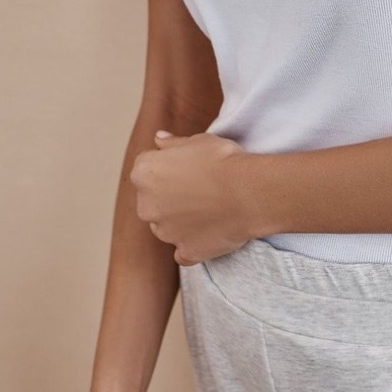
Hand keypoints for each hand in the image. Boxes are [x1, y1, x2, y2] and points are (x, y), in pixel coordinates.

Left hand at [130, 131, 253, 265]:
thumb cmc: (221, 160)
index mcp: (144, 173)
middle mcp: (147, 205)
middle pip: (152, 200)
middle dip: (169, 195)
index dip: (169, 166)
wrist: (246, 191)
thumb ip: (171, 143)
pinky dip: (193, 244)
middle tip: (199, 187)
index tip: (189, 166)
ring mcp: (165, 232)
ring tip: (209, 209)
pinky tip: (210, 232)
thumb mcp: (196, 140)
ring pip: (166, 226)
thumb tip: (158, 139)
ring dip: (180, 220)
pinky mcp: (185, 251)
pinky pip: (184, 250)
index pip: (147, 168)